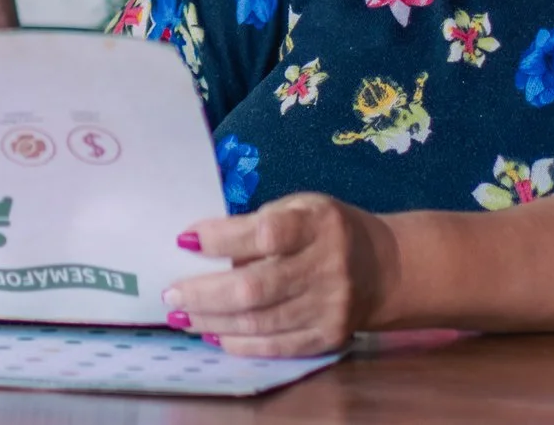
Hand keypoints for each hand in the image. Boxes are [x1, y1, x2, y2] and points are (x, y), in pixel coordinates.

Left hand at [163, 193, 386, 356]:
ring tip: (182, 316)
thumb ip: (260, 224)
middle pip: (256, 288)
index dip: (222, 239)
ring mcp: (329, 307)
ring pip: (260, 323)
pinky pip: (276, 346)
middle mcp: (326, 267)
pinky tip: (214, 335)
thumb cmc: (327, 230)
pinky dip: (241, 343)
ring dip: (213, 321)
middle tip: (170, 294)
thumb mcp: (300, 207)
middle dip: (205, 293)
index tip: (185, 240)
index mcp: (317, 224)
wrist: (384, 269)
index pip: (264, 234)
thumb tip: (203, 246)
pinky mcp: (328, 337)